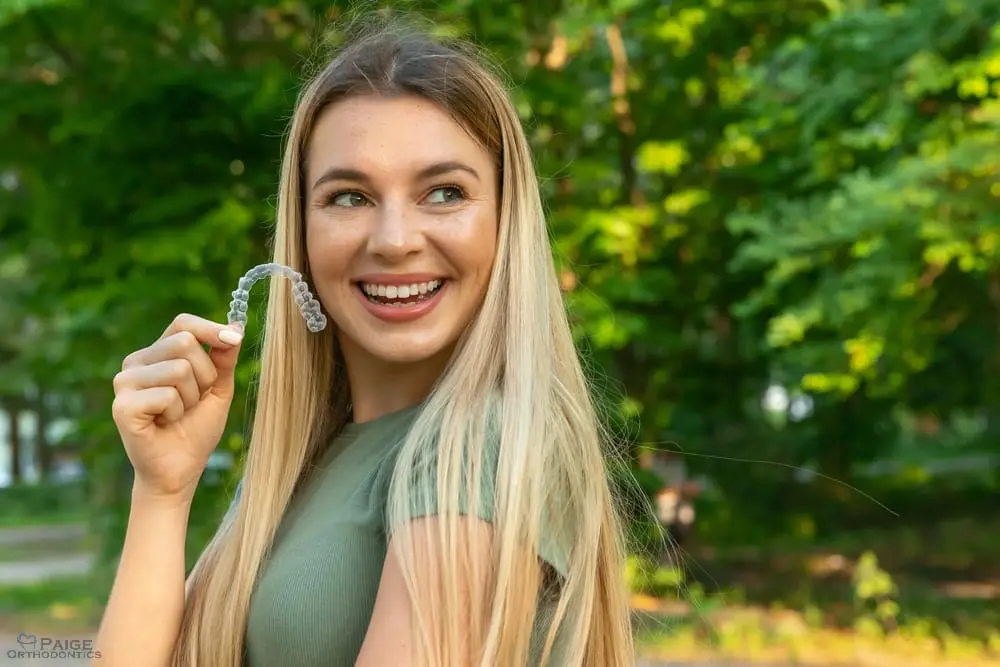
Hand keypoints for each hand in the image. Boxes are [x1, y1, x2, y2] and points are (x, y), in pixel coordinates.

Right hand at [112, 313, 244, 500]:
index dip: (210, 329)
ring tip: (178, 414)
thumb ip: (224, 358)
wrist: (180, 470)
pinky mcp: (123, 405)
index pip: (183, 323)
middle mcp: (135, 362)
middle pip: (185, 343)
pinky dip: (177, 413)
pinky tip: (164, 424)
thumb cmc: (196, 428)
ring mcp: (124, 382)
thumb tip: (235, 327)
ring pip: (180, 369)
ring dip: (192, 398)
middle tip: (194, 401)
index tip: (235, 339)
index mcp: (156, 353)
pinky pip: (168, 395)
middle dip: (205, 375)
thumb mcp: (218, 388)